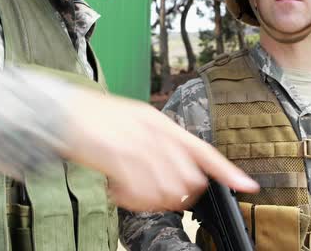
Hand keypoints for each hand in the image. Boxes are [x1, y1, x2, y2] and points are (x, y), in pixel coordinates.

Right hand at [62, 89, 258, 211]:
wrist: (61, 110)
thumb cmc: (97, 118)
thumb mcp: (136, 122)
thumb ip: (160, 143)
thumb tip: (179, 172)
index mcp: (162, 124)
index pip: (204, 150)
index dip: (228, 171)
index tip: (248, 186)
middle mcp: (155, 133)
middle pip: (189, 178)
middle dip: (180, 195)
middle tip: (158, 197)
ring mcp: (137, 144)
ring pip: (167, 189)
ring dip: (152, 200)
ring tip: (133, 194)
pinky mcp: (118, 156)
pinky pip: (139, 192)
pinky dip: (131, 200)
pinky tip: (118, 192)